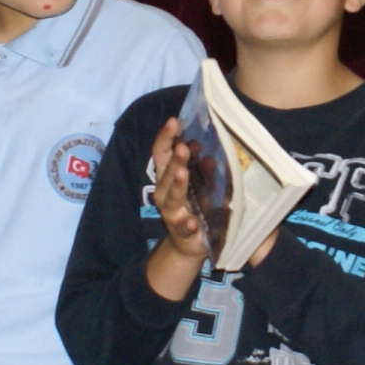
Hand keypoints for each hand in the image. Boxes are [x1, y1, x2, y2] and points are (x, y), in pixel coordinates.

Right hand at [144, 117, 213, 297]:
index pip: (161, 153)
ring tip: (183, 173)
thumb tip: (202, 144)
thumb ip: (200, 165)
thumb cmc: (195, 204)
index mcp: (168, 177)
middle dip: (175, 159)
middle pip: (166, 173)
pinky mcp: (182, 232)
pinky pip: (184, 228)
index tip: (174, 121)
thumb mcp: (199, 182)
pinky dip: (188, 224)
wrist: (191, 243)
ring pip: (171, 197)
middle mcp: (165, 193)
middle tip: (184, 146)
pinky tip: (193, 222)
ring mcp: (172, 214)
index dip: (165, 137)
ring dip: (177, 184)